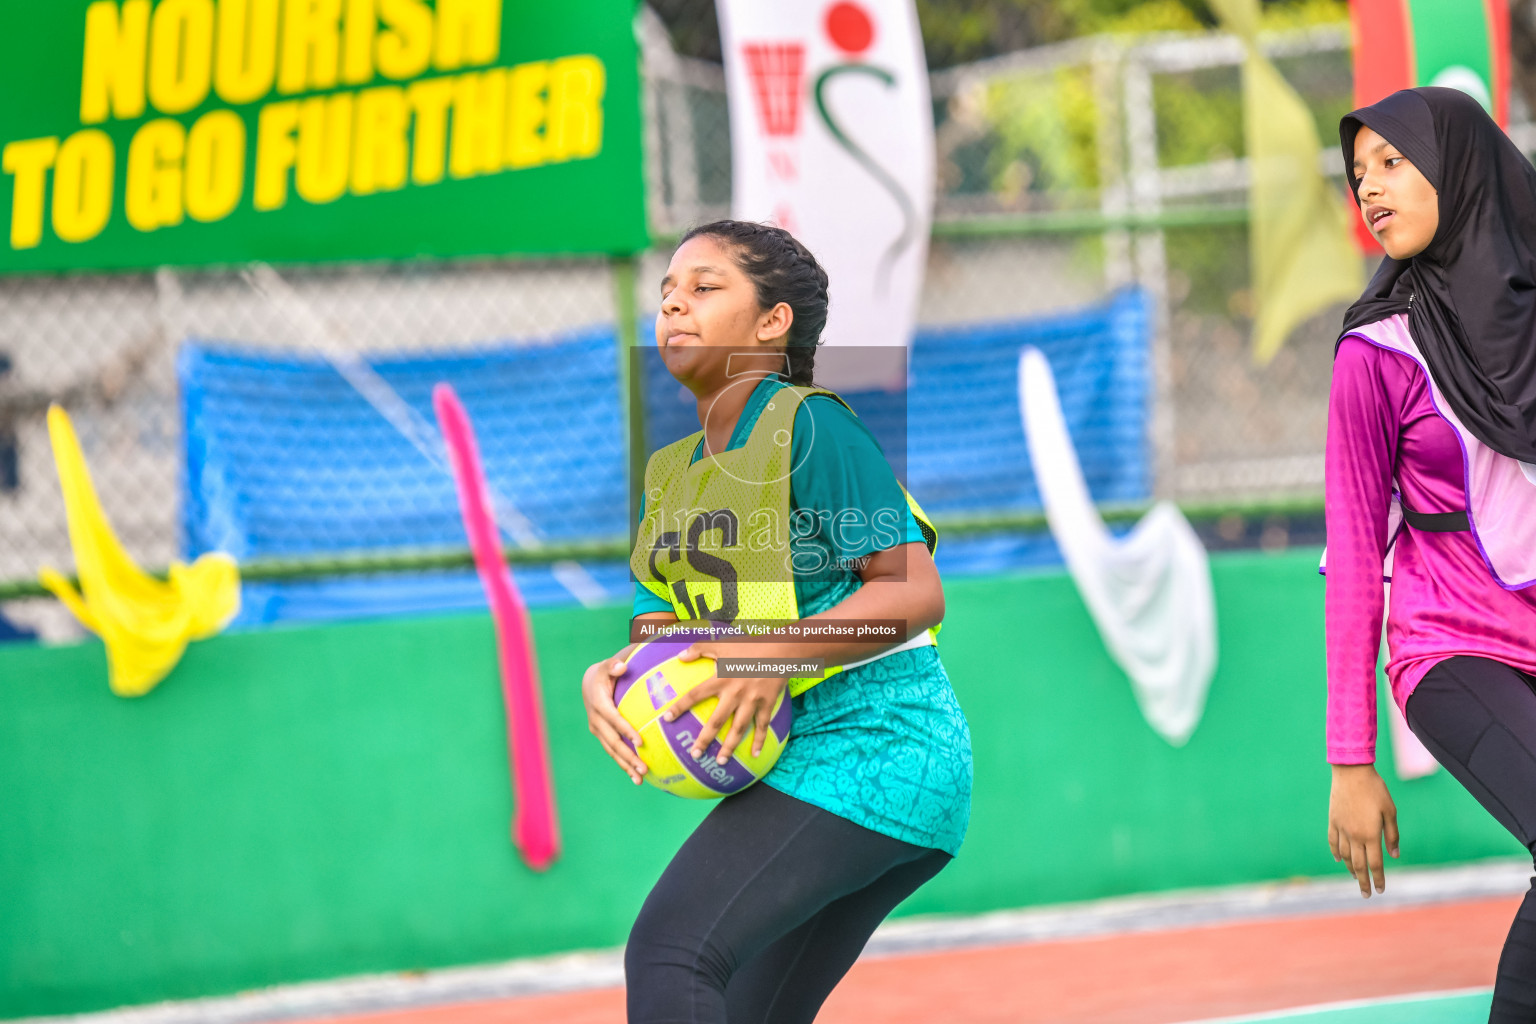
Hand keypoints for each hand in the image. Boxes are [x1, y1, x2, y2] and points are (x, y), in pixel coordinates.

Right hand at [581, 648, 646, 784]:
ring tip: (640, 779)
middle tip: (644, 768)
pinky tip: (636, 776)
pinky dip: (623, 764)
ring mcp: (598, 730)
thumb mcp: (607, 666)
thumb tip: (621, 667)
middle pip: (613, 742)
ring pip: (612, 751)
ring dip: (626, 766)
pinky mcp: (601, 736)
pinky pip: (613, 751)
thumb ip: (613, 665)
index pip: (614, 719)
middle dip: (628, 757)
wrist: (590, 684)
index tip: (641, 742)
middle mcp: (596, 721)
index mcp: (599, 704)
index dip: (626, 730)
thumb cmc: (605, 673)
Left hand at [666, 642, 787, 763]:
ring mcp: (752, 701)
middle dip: (705, 739)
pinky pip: (762, 726)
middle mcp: (735, 693)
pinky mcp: (767, 704)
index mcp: (721, 679)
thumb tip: (679, 657)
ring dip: (729, 747)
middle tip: (695, 754)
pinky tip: (754, 755)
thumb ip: (699, 649)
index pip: (695, 694)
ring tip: (721, 762)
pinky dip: (759, 741)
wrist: (781, 649)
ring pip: (738, 729)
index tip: (667, 719)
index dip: (680, 706)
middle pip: (716, 721)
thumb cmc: (749, 645)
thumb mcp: (723, 644)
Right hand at [1328, 763, 1399, 896]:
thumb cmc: (1375, 790)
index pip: (1375, 864)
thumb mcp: (1390, 812)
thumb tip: (1394, 855)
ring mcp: (1341, 828)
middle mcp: (1354, 835)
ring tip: (1355, 877)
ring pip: (1345, 856)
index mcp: (1370, 834)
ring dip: (1350, 869)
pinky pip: (1333, 842)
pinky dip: (1336, 853)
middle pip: (1358, 865)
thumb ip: (1392, 835)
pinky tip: (1338, 859)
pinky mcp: (1333, 821)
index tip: (1380, 890)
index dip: (1378, 878)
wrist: (1351, 773)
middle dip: (1363, 881)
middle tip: (1366, 894)